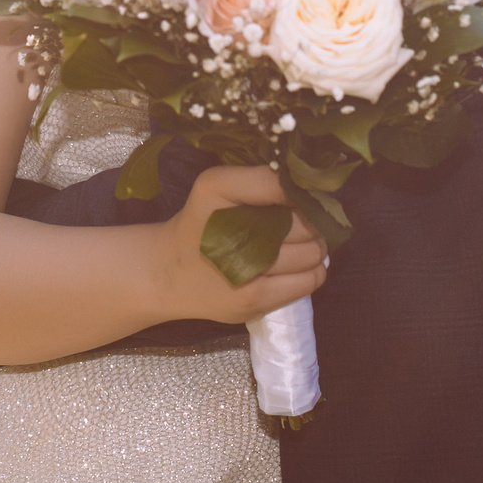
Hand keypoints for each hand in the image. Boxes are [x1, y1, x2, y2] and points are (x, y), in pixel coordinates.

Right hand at [154, 164, 328, 323]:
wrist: (167, 273)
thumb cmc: (200, 223)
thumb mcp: (218, 185)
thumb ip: (261, 180)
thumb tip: (308, 187)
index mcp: (219, 191)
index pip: (284, 186)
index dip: (302, 191)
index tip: (300, 195)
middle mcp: (232, 232)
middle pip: (306, 224)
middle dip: (311, 221)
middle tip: (297, 222)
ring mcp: (244, 274)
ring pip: (314, 254)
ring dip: (314, 247)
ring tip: (295, 244)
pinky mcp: (254, 303)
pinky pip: (308, 283)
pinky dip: (310, 272)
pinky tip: (292, 266)